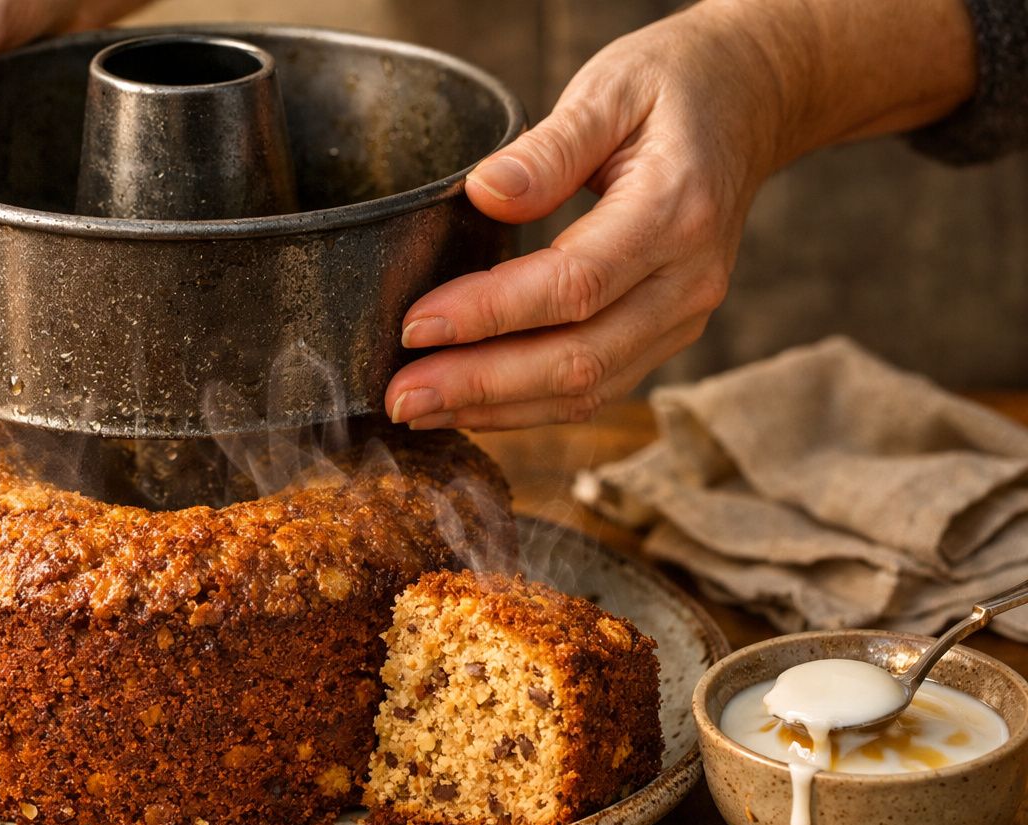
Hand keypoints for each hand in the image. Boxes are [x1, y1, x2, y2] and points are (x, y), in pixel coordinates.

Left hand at [384, 0, 975, 430]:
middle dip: (480, 385)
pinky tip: (468, 406)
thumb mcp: (610, 89)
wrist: (749, 105)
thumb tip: (484, 193)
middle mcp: (689, 279)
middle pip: (579, 357)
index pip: (574, 284)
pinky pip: (596, 388)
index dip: (490, 313)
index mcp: (675, 210)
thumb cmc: (672, 88)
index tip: (416, 325)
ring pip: (587, 389)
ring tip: (417, 410)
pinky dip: (527, 407)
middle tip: (400, 396)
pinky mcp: (666, 335)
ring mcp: (683, 316)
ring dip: (496, 409)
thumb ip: (548, 148)